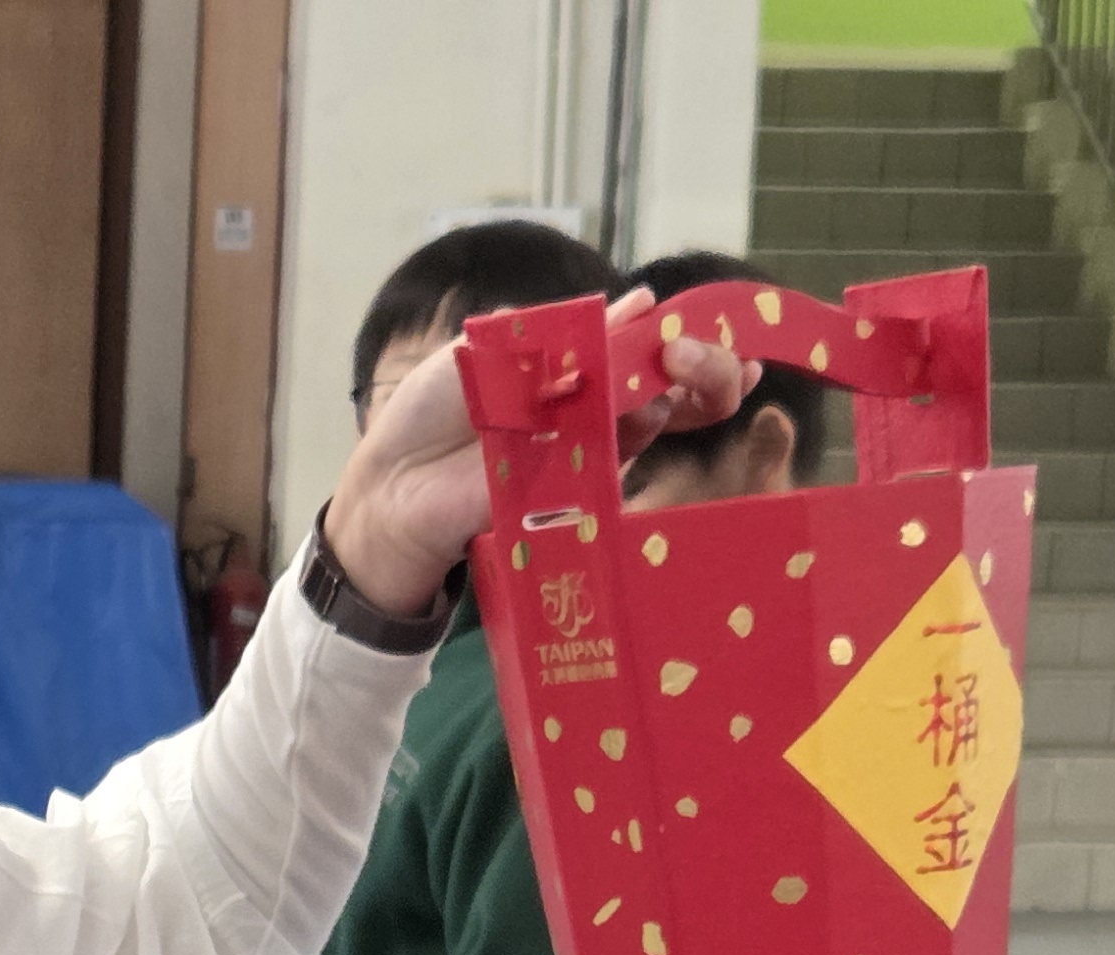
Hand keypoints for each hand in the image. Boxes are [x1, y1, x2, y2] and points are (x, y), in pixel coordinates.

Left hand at [324, 288, 751, 616]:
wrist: (391, 479)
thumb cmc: (432, 410)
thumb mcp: (491, 349)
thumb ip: (554, 331)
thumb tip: (631, 305)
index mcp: (571, 373)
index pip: (642, 352)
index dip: (686, 340)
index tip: (722, 324)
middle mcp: (586, 412)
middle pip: (667, 388)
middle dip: (703, 367)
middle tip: (706, 349)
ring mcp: (582, 451)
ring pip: (651, 420)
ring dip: (678, 391)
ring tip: (685, 365)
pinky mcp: (569, 489)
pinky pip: (615, 457)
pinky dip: (637, 430)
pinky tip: (653, 406)